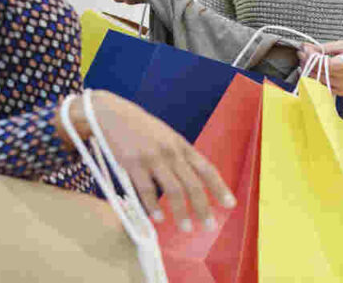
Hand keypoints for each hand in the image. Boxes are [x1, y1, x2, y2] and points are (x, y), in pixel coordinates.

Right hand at [87, 91, 234, 231]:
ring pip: (173, 190)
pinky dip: (154, 207)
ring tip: (186, 228)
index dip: (219, 187)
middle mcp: (171, 152)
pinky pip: (146, 190)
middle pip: (193, 184)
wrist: (112, 114)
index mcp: (181, 145)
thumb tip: (193, 180)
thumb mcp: (166, 137)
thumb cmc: (141, 129)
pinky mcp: (133, 164)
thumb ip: (179, 156)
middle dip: (203, 207)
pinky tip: (159, 218)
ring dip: (181, 212)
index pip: (206, 169)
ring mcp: (152, 158)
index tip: (230, 204)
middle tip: (209, 226)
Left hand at [297, 40, 342, 95]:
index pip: (319, 64)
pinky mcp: (341, 92)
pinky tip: (317, 70)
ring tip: (309, 60)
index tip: (302, 49)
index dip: (308, 57)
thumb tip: (306, 47)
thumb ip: (323, 48)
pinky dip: (318, 78)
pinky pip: (324, 86)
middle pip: (316, 73)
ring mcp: (342, 88)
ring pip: (318, 81)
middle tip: (302, 53)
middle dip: (306, 63)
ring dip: (310, 70)